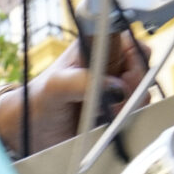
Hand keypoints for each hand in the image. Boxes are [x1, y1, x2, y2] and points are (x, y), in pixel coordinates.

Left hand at [0, 30, 149, 152]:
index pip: (133, 43)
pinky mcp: (116, 113)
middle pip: (144, 69)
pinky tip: (108, 124)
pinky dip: (128, 120)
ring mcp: (115, 90)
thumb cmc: (38, 100)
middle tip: (114, 101)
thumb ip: (82, 82)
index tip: (123, 76)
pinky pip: (135, 114)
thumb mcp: (56, 86)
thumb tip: (117, 90)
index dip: (135, 60)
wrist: (29, 130)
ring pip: (144, 93)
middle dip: (135, 86)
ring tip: (106, 114)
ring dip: (131, 105)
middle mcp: (110, 66)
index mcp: (98, 47)